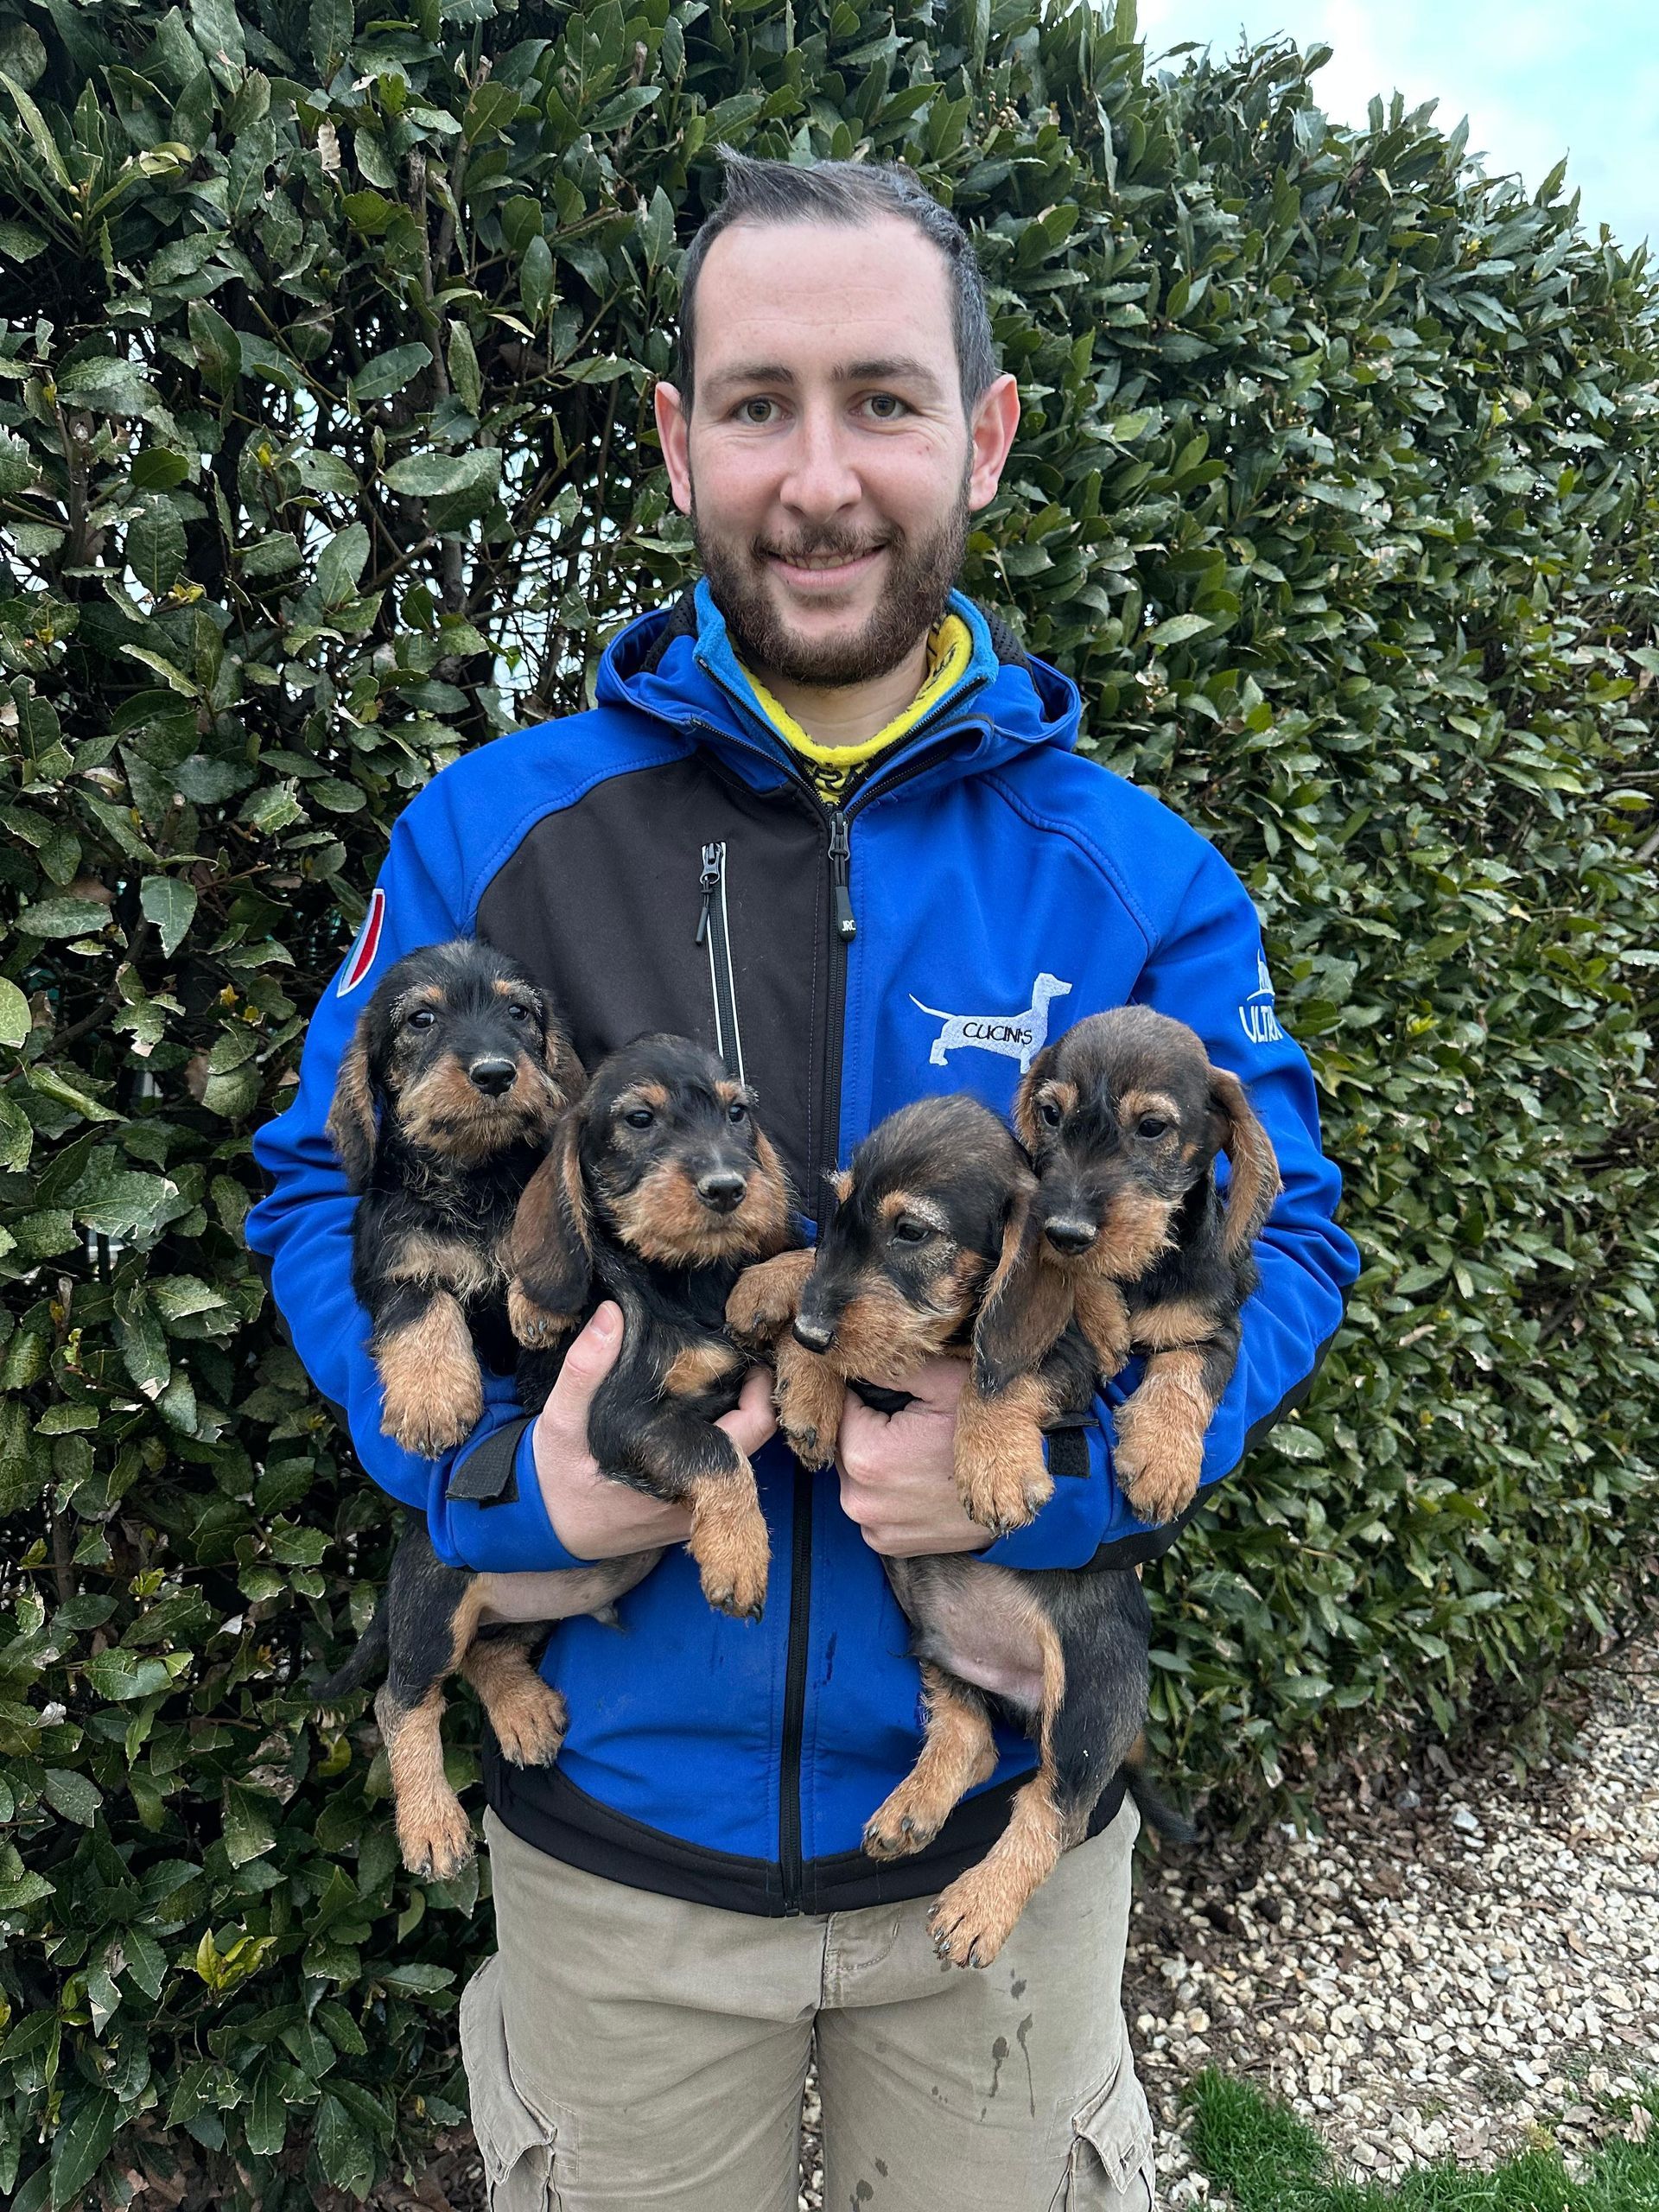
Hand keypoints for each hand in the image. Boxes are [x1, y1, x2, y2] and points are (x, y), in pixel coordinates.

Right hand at [529, 1302, 776, 1561]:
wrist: (541, 1529)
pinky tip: (692, 1404)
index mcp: (680, 1473)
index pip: (755, 1426)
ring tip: (711, 1370)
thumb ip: (585, 1368)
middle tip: (726, 1350)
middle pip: (753, 1436)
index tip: (744, 1347)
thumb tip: (613, 1313)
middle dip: (745, 1391)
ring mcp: (695, 1507)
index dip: (759, 1384)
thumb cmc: (554, 1478)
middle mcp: (698, 1496)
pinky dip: (712, 1433)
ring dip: (729, 1412)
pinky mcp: (685, 1510)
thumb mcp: (561, 1421)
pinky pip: (718, 1466)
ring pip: (738, 1451)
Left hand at [835, 1357, 990, 1556]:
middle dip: (868, 1431)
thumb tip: (858, 1360)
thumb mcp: (944, 1383)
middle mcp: (859, 1500)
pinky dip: (887, 1494)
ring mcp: (873, 1527)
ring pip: (856, 1478)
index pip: (840, 1410)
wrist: (1021, 1493)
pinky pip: (872, 1508)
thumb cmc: (986, 1435)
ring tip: (917, 1454)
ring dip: (875, 1463)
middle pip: (845, 1446)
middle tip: (911, 1425)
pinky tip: (917, 1482)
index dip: (865, 1396)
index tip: (895, 1397)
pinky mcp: (888, 1545)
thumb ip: (892, 1368)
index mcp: (865, 1456)